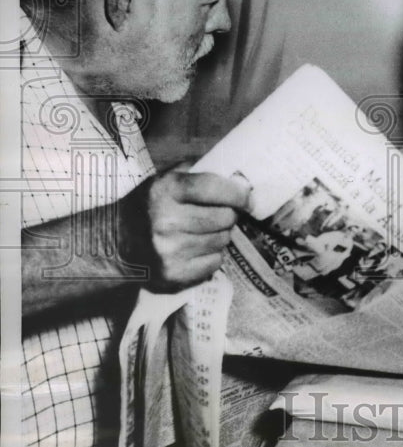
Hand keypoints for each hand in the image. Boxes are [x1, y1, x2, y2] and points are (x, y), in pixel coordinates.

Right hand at [121, 165, 251, 289]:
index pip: (214, 188)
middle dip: (228, 214)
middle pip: (225, 217)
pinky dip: (212, 255)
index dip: (237, 193)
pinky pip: (215, 262)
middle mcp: (166, 221)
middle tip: (218, 214)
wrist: (112, 244)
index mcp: (165, 191)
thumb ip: (194, 171)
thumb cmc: (145, 207)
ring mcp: (170, 251)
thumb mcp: (161, 179)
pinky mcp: (173, 274)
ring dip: (220, 235)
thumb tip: (234, 175)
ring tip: (202, 231)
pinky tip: (196, 248)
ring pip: (223, 240)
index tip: (246, 197)